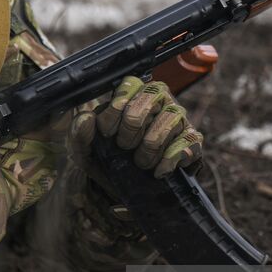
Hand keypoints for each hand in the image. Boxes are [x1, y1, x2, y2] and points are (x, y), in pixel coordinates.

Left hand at [70, 76, 202, 176]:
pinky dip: (171, 158)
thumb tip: (87, 118)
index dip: (116, 109)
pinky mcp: (192, 141)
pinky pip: (189, 141)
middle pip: (151, 96)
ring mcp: (178, 118)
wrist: (122, 187)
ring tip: (141, 163)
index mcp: (132, 93)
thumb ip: (79, 134)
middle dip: (133, 126)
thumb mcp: (84, 150)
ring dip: (151, 145)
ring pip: (171, 117)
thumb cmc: (103, 159)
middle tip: (124, 147)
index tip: (107, 133)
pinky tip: (159, 171)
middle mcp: (158, 99)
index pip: (130, 84)